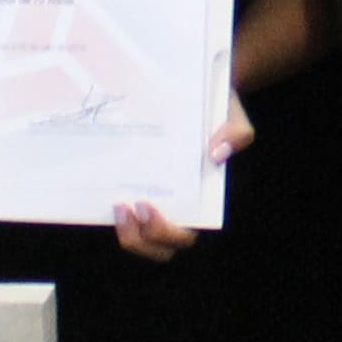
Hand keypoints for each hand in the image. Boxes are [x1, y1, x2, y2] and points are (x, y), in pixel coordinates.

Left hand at [112, 91, 254, 260]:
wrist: (199, 93)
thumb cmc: (219, 112)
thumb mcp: (234, 116)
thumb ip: (237, 133)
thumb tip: (216, 154)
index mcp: (200, 202)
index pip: (183, 235)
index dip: (163, 232)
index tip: (146, 205)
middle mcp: (177, 210)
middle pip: (158, 249)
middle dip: (141, 239)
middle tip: (128, 208)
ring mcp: (155, 203)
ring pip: (139, 242)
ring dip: (127, 234)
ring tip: (117, 206)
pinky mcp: (135, 192)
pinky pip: (124, 218)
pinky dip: (111, 217)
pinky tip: (104, 195)